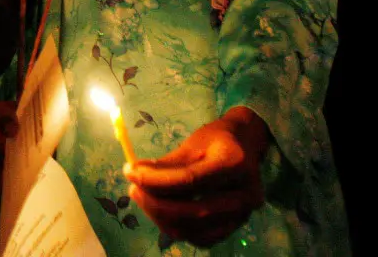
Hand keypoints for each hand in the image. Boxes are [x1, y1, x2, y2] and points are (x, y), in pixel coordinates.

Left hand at [126, 107, 267, 247]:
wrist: (246, 145)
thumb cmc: (217, 139)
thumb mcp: (193, 142)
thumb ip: (166, 163)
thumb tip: (134, 173)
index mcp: (234, 163)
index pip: (190, 180)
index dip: (156, 181)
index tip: (130, 173)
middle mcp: (245, 194)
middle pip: (194, 211)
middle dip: (156, 204)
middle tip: (133, 188)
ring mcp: (243, 215)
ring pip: (195, 230)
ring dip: (161, 219)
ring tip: (143, 198)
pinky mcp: (236, 228)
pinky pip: (201, 238)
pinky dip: (177, 229)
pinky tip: (161, 211)